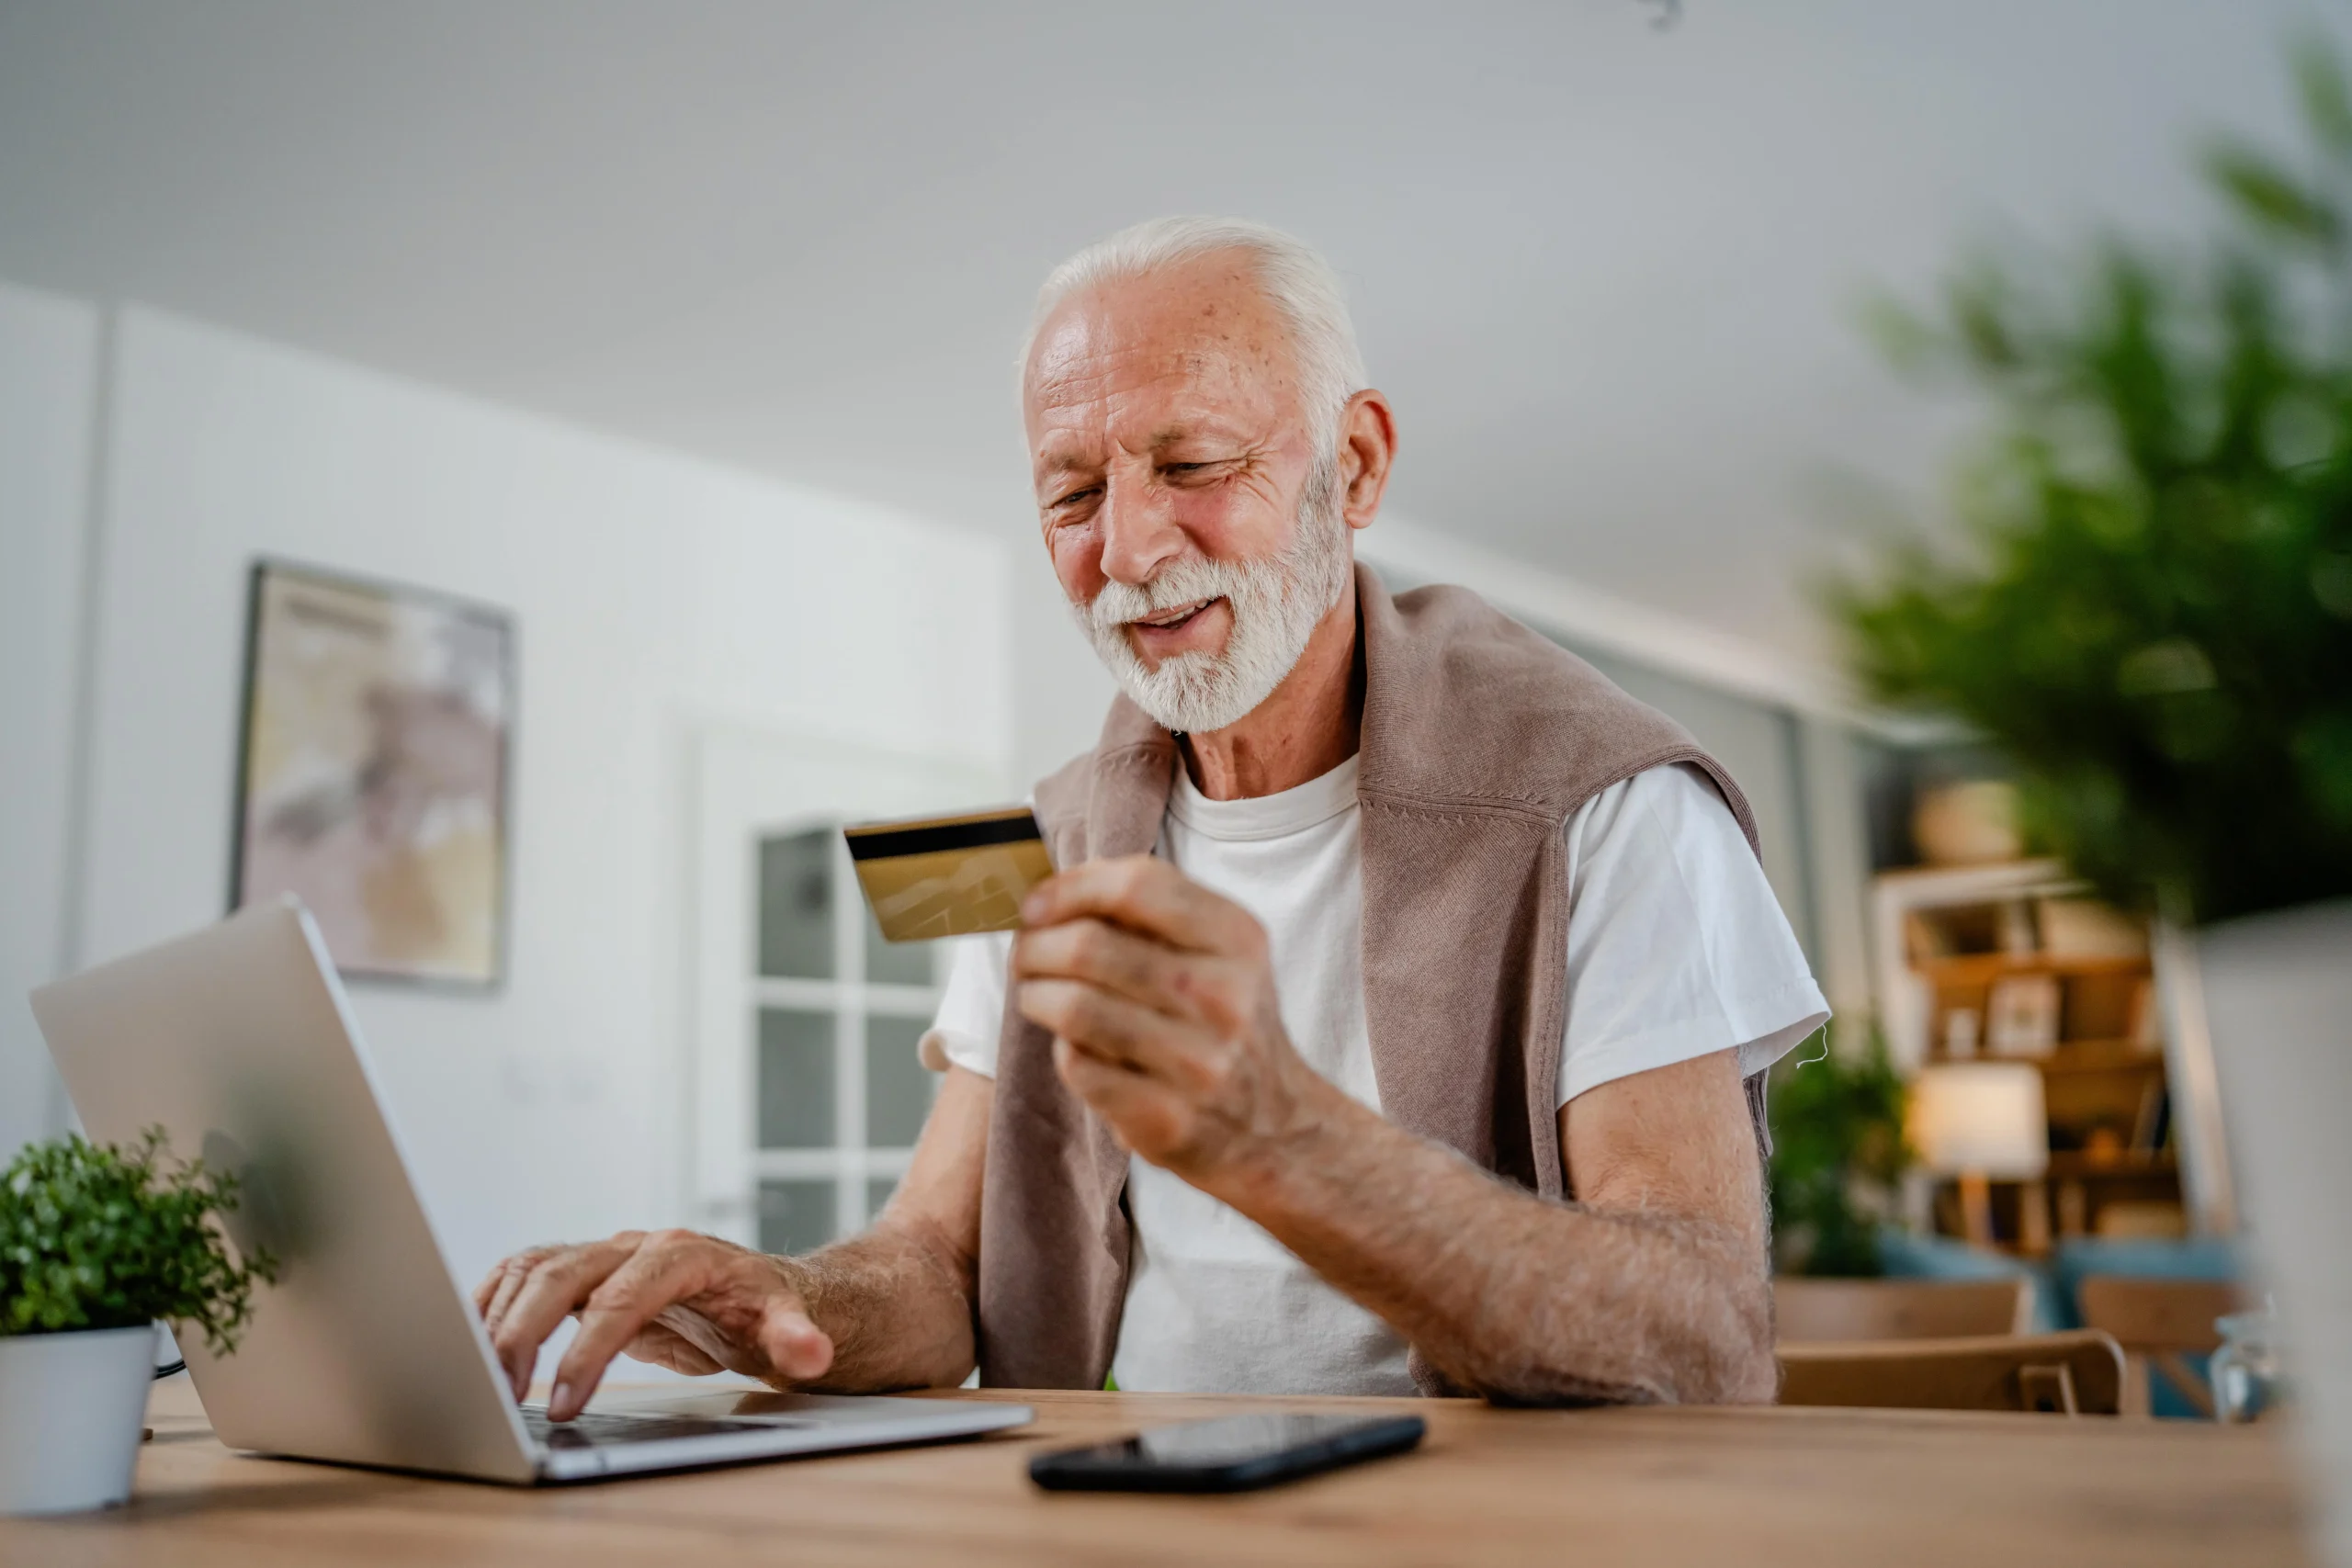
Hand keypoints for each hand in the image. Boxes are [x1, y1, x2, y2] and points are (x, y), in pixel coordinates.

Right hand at [472, 1229, 833, 1420]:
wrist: (761, 1292)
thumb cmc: (771, 1308)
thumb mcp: (792, 1325)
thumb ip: (796, 1337)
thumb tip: (810, 1352)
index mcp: (684, 1255)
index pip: (624, 1296)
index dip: (589, 1350)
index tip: (564, 1402)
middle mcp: (637, 1246)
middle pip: (564, 1272)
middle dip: (525, 1331)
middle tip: (500, 1391)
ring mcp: (607, 1255)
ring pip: (535, 1269)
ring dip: (499, 1318)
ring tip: (480, 1377)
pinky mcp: (586, 1274)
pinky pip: (527, 1274)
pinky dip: (493, 1300)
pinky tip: (472, 1336)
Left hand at [1010, 855, 1333, 1185]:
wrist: (1272, 1126)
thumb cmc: (1223, 1024)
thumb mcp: (1218, 953)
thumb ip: (1149, 914)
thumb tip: (1053, 895)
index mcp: (1236, 939)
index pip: (1136, 886)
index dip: (1071, 889)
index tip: (1036, 905)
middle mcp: (1224, 996)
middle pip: (1090, 946)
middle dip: (1036, 947)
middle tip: (1024, 956)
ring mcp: (1198, 1062)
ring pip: (1074, 1008)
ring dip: (1035, 996)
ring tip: (1035, 996)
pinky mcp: (1167, 1117)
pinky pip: (1078, 1066)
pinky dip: (1062, 1051)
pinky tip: (1075, 1047)